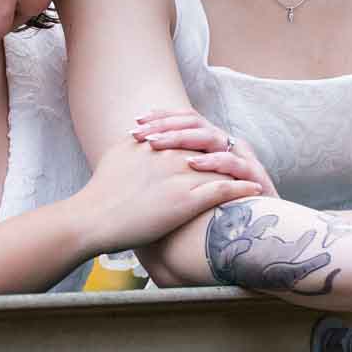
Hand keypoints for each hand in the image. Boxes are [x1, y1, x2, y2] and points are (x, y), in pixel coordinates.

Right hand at [78, 136, 263, 258]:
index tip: (221, 148)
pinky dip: (242, 188)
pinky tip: (254, 191)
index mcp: (157, 143)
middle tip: (246, 159)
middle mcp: (172, 154)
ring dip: (242, 170)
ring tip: (257, 174)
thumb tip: (142, 134)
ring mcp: (181, 176)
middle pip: (210, 147)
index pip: (192, 135)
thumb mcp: (118, 153)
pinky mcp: (187, 200)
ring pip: (221, 167)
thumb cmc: (101, 190)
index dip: (209, 141)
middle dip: (229, 152)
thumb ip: (136, 141)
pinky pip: (223, 190)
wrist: (94, 217)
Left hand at [131, 107, 279, 198]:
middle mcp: (227, 145)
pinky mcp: (254, 176)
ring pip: (211, 137)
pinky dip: (212, 161)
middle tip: (139, 134)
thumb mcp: (194, 186)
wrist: (263, 230)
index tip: (134, 123)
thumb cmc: (221, 210)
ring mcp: (242, 158)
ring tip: (157, 143)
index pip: (185, 119)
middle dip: (165, 126)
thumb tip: (139, 161)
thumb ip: (174, 170)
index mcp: (212, 144)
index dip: (160, 118)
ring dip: (182, 138)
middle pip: (194, 123)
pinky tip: (192, 164)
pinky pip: (233, 163)